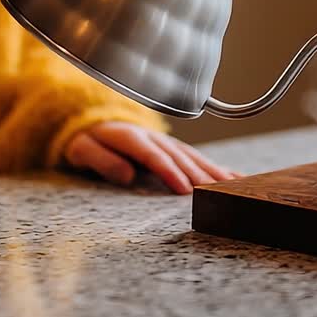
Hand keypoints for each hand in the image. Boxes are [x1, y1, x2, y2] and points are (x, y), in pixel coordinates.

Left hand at [64, 121, 238, 194]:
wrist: (94, 123)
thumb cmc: (87, 140)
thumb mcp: (82, 149)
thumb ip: (101, 159)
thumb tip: (126, 174)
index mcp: (131, 137)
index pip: (154, 156)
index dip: (170, 172)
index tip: (184, 189)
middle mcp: (154, 138)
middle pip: (179, 157)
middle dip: (198, 174)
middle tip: (216, 192)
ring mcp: (166, 142)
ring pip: (193, 156)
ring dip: (213, 171)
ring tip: (232, 185)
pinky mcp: (173, 148)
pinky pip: (197, 157)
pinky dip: (216, 167)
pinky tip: (235, 177)